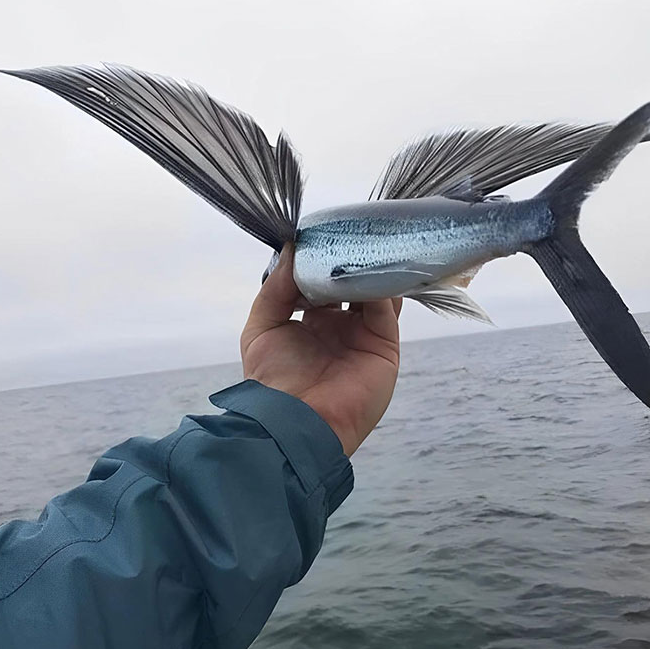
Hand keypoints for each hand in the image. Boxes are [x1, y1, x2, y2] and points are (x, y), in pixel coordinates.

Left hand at [240, 247, 400, 456]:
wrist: (296, 422)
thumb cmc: (273, 381)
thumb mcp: (262, 327)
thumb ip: (275, 287)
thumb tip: (291, 247)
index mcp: (313, 323)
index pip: (325, 280)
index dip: (323, 257)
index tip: (322, 231)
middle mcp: (341, 328)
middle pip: (353, 282)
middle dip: (350, 256)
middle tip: (348, 226)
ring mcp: (365, 336)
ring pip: (374, 291)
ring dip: (370, 266)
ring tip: (364, 237)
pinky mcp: (384, 346)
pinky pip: (387, 307)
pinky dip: (382, 283)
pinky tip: (370, 263)